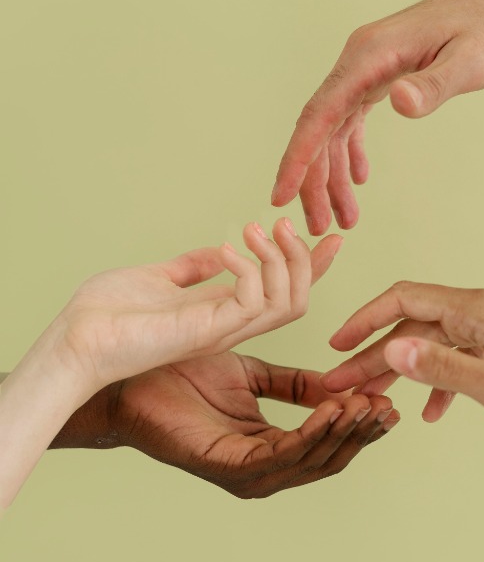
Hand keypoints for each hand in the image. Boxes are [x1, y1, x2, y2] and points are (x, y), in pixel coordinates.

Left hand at [54, 351, 398, 497]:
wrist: (135, 373)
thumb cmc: (184, 373)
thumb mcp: (253, 374)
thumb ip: (294, 384)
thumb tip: (340, 384)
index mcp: (268, 449)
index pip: (327, 443)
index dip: (359, 424)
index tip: (388, 398)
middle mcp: (261, 470)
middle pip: (327, 459)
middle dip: (360, 433)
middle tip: (387, 404)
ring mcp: (244, 475)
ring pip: (310, 461)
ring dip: (342, 433)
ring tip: (365, 404)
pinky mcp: (227, 468)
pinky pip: (280, 454)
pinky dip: (310, 433)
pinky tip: (331, 409)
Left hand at [57, 218, 341, 392]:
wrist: (73, 340)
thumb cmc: (105, 313)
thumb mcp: (158, 278)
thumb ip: (191, 269)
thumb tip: (215, 252)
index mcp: (220, 313)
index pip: (282, 292)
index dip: (311, 267)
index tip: (332, 237)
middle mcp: (229, 326)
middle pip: (297, 300)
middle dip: (304, 258)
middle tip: (283, 222)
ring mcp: (221, 331)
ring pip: (287, 302)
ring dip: (280, 258)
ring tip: (254, 229)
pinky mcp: (207, 332)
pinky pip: (254, 302)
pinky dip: (249, 268)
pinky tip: (226, 250)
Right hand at [272, 0, 483, 232]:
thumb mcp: (472, 61)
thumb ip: (433, 85)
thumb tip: (397, 102)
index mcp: (371, 53)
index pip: (321, 111)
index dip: (298, 157)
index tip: (280, 194)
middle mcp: (361, 57)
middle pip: (321, 124)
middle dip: (314, 177)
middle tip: (319, 226)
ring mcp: (371, 65)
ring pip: (335, 125)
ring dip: (332, 171)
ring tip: (340, 217)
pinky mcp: (386, 72)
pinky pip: (354, 116)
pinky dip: (351, 149)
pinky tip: (358, 178)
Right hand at [321, 282, 483, 449]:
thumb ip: (440, 368)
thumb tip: (392, 350)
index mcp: (478, 308)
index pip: (406, 300)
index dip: (365, 321)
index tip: (337, 346)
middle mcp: (482, 308)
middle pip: (413, 324)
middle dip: (374, 354)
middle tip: (341, 382)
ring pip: (430, 342)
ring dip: (401, 370)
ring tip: (372, 397)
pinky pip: (455, 355)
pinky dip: (437, 379)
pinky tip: (430, 410)